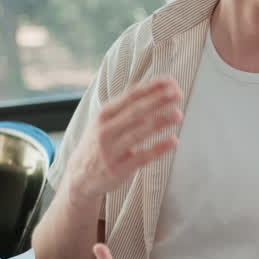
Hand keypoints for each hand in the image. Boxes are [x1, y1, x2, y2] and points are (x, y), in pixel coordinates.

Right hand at [63, 76, 182, 207]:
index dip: (152, 88)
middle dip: (158, 101)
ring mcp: (111, 151)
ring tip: (179, 114)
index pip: (131, 96)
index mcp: (104, 115)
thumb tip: (156, 87)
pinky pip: (142, 157)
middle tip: (178, 94)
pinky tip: (173, 141)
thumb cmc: (100, 142)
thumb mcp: (105, 121)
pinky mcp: (118, 169)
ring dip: (160, 122)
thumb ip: (127, 106)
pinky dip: (158, 148)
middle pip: (136, 112)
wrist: (79, 176)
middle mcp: (105, 130)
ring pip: (139, 133)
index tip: (172, 81)